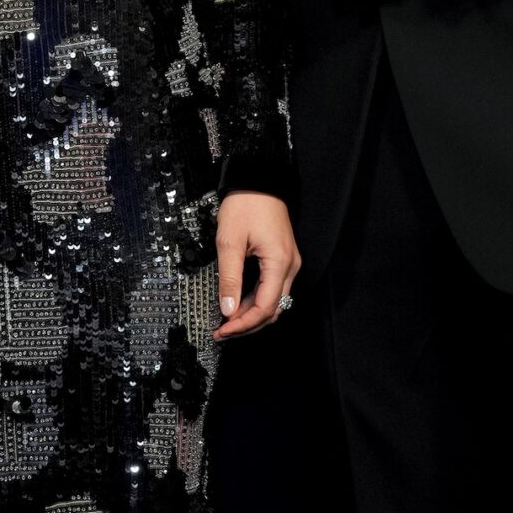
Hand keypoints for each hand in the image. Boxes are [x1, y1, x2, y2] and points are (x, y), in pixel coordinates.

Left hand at [212, 193, 299, 340]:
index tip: (222, 331)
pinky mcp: (282, 259)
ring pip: (274, 302)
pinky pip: (272, 289)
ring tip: (227, 321)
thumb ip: (229, 278)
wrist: (259, 181)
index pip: (265, 308)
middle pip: (273, 310)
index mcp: (279, 263)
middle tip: (222, 331)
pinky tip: (238, 304)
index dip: (243, 324)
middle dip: (247, 325)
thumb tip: (228, 310)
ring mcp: (288, 263)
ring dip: (252, 315)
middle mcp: (290, 267)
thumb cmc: (245, 205)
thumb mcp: (229, 241)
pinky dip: (256, 301)